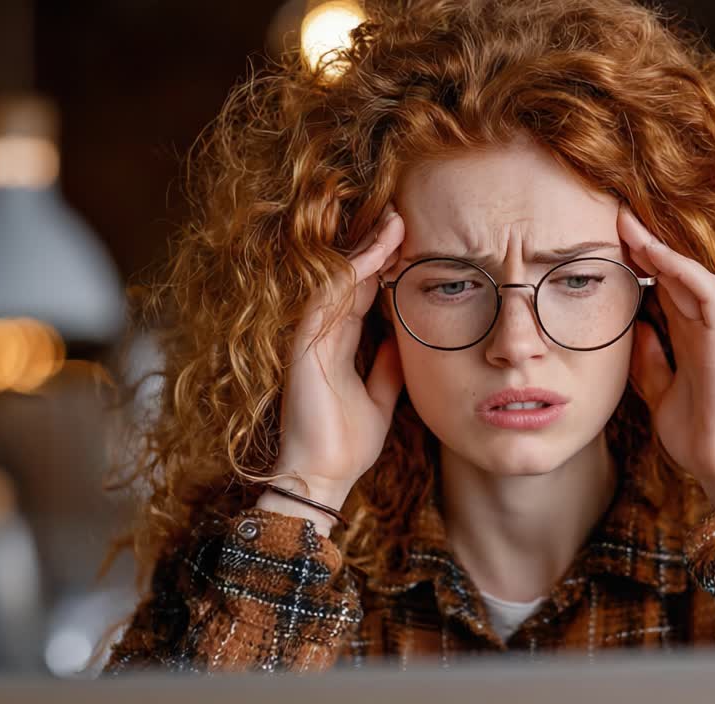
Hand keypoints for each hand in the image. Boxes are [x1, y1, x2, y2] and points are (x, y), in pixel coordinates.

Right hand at [264, 202, 405, 518]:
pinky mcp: (304, 346)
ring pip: (338, 279)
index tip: (410, 240)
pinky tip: (375, 253)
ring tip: (394, 221)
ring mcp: (311, 338)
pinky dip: (352, 272)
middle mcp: (322, 335)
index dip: (384, 264)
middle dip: (376, 244)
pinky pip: (327, 297)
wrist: (322, 479)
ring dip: (367, 249)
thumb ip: (388, 368)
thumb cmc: (346, 445)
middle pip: (351, 277)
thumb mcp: (380, 400)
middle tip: (402, 213)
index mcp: (338, 345)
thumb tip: (404, 341)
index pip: (362, 292)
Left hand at [618, 204, 714, 506]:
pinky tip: (653, 254)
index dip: (635, 264)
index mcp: (688, 340)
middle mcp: (702, 329)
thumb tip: (633, 330)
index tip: (603, 244)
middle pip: (670, 274)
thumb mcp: (659, 393)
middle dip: (642, 244)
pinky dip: (680, 270)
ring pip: (687, 273)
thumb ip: (649, 361)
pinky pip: (705, 292)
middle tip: (611, 216)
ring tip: (626, 223)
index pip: (659, 290)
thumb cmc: (697, 436)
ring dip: (657, 247)